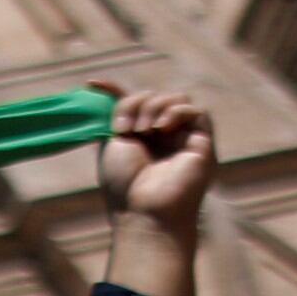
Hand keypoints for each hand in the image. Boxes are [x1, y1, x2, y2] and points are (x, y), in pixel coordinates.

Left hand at [95, 86, 216, 234]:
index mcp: (142, 137)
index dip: (115, 90)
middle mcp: (165, 136)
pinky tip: (161, 128)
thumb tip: (101, 88)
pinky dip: (175, 111)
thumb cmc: (125, 184)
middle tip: (126, 129)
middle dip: (135, 103)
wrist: (144, 211)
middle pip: (154, 96)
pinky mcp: (204, 144)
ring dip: (153, 106)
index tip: (93, 84)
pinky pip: (197, 111)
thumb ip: (115, 115)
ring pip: (176, 98)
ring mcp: (185, 139)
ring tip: (143, 131)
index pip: (135, 104)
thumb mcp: (113, 143)